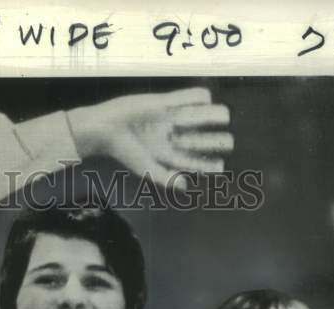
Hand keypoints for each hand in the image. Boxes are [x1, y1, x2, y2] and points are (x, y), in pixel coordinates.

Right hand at [65, 88, 232, 189]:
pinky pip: (183, 97)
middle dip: (214, 141)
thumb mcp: (145, 167)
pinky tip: (207, 97)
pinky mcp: (161, 102)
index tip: (220, 166)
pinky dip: (195, 96)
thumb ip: (164, 178)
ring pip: (195, 117)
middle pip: (198, 140)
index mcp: (166, 155)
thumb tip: (185, 187)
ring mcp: (166, 120)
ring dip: (210, 116)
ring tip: (225, 116)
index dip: (207, 165)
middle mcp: (169, 137)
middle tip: (228, 142)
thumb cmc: (123, 151)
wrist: (105, 128)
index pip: (192, 162)